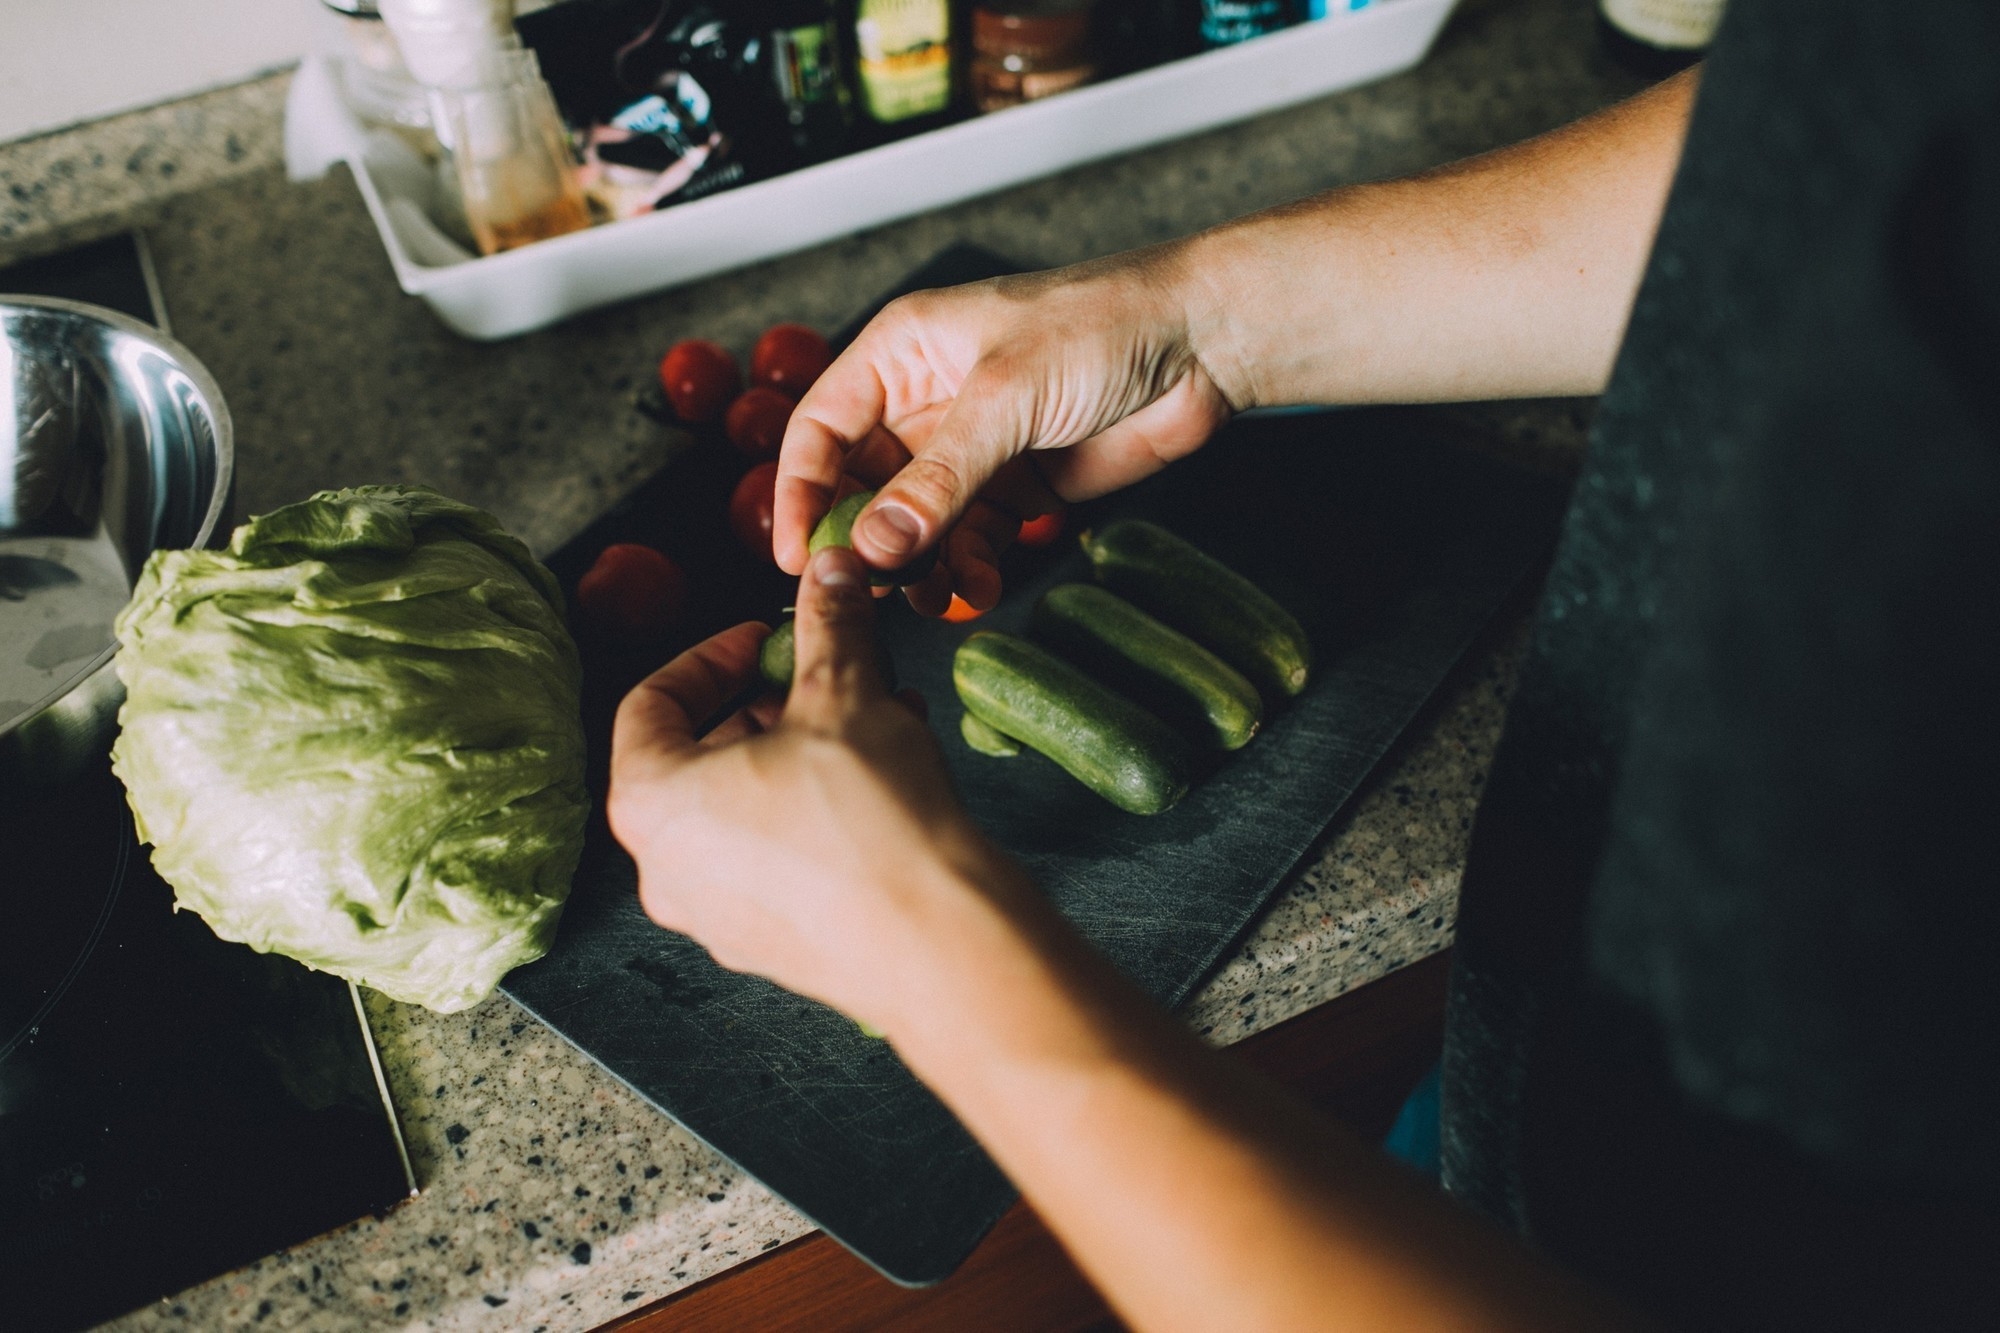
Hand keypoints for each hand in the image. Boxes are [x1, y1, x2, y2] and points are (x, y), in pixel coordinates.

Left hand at [605, 546, 1028, 1030]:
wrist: (938, 943)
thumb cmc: (871, 824)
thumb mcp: (846, 695)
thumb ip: (829, 626)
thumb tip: (830, 573)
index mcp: (653, 804)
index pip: (649, 705)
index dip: (711, 657)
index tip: (765, 637)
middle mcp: (667, 871)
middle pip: (698, 758)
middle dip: (767, 705)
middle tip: (821, 677)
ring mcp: (717, 917)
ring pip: (746, 808)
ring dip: (803, 753)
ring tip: (874, 718)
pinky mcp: (773, 945)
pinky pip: (780, 857)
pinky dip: (819, 808)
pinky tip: (889, 777)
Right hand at [773, 245, 1236, 614]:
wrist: (1203, 342)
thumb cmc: (1102, 323)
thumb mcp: (1005, 397)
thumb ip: (938, 479)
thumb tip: (876, 546)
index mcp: (902, 351)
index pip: (819, 429)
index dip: (800, 493)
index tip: (796, 554)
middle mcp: (927, 400)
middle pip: (863, 487)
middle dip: (865, 542)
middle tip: (871, 592)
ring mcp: (973, 447)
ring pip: (916, 524)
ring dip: (918, 566)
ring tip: (932, 598)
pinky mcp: (1017, 485)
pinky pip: (971, 541)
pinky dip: (968, 570)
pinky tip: (977, 589)